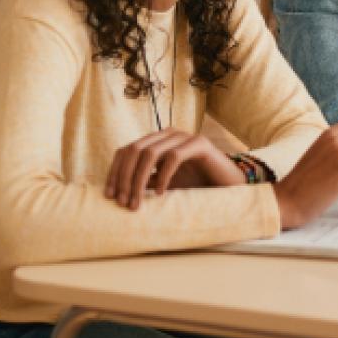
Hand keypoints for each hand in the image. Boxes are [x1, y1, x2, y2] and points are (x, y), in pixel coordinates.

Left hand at [105, 129, 243, 210]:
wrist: (228, 184)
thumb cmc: (196, 184)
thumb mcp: (163, 183)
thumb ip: (145, 181)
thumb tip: (117, 192)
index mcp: (156, 141)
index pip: (126, 150)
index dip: (114, 172)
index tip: (109, 196)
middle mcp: (168, 134)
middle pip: (134, 150)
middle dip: (124, 178)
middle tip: (123, 203)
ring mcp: (184, 136)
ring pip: (150, 153)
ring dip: (139, 180)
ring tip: (137, 203)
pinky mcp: (200, 144)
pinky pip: (174, 156)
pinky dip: (164, 176)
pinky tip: (162, 194)